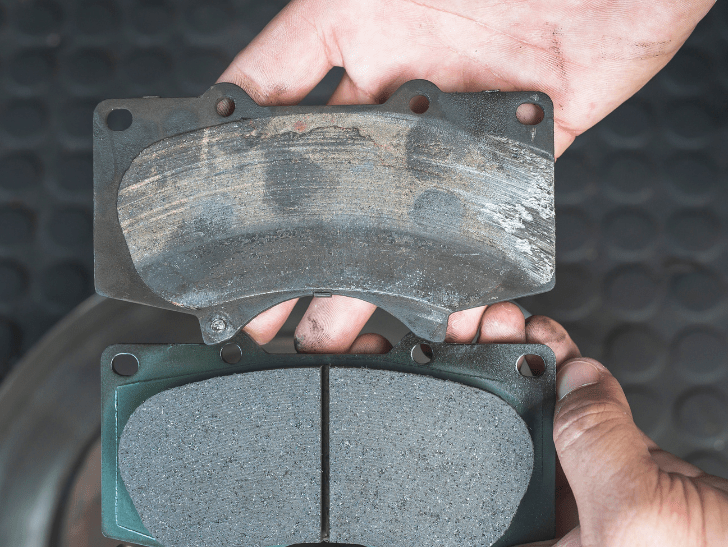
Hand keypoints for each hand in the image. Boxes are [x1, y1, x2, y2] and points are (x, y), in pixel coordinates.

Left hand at [211, 305, 727, 546]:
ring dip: (461, 380)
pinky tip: (532, 332)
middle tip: (335, 372)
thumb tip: (563, 381)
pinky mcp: (593, 490)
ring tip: (451, 320)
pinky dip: (539, 372)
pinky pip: (544, 420)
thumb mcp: (645, 530)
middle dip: (368, 436)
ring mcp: (549, 523)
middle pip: (404, 507)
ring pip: (475, 444)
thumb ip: (590, 444)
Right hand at [219, 0, 715, 349]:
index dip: (243, 167)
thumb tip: (235, 90)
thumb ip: (306, 40)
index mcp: (360, 36)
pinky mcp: (518, 156)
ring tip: (329, 330)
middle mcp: (403, 89)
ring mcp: (458, 129)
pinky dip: (453, 267)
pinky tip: (425, 302)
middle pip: (335, 183)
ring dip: (364, 278)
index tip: (210, 218)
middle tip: (262, 303)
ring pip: (398, 218)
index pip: (283, 109)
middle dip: (297, 248)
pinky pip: (478, 223)